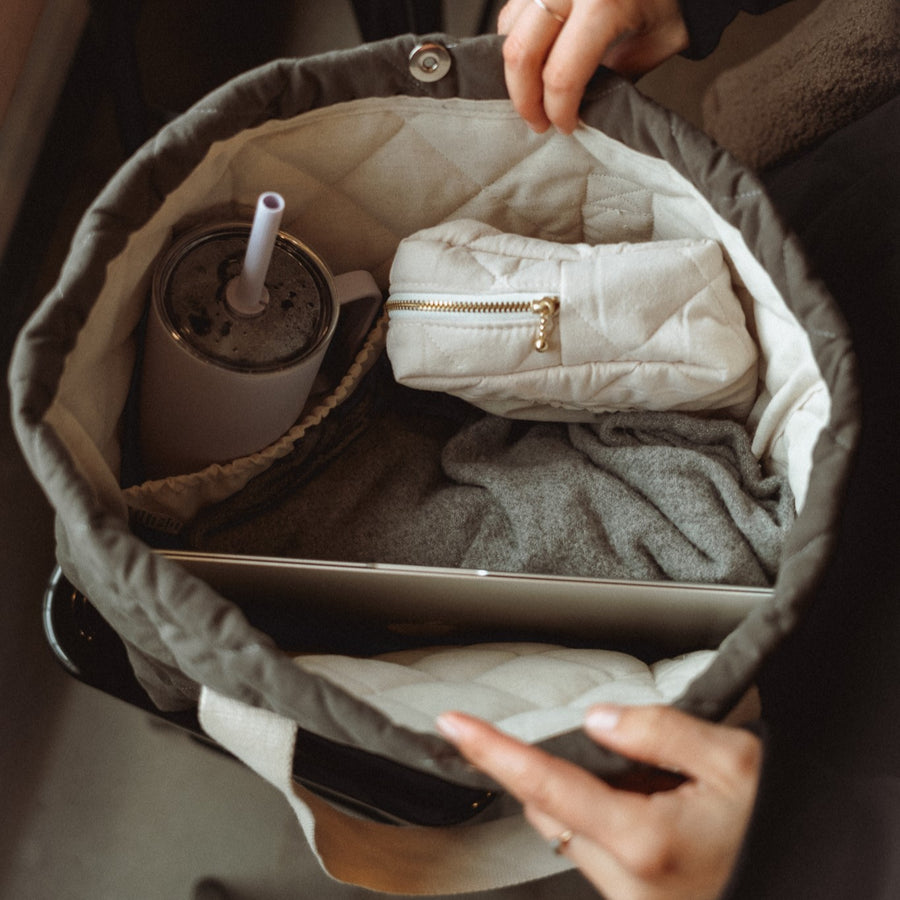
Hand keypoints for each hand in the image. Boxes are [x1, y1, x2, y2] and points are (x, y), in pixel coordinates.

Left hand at [436, 704, 759, 899]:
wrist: (814, 878)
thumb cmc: (779, 828)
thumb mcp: (734, 762)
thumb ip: (658, 732)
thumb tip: (598, 721)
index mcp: (643, 840)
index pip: (545, 785)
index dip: (493, 752)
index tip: (455, 725)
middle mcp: (626, 880)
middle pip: (549, 812)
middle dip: (549, 770)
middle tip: (602, 745)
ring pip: (570, 833)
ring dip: (582, 795)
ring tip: (648, 778)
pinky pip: (596, 853)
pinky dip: (603, 818)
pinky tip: (652, 804)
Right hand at [497, 0, 688, 132]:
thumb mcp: (658, 44)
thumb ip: (618, 75)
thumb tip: (584, 105)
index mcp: (605, 3)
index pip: (561, 76)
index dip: (558, 112)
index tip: (565, 127)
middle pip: (521, 52)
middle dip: (525, 99)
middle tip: (538, 121)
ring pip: (509, 28)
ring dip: (517, 69)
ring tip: (535, 91)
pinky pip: (514, 9)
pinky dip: (518, 39)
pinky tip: (536, 59)